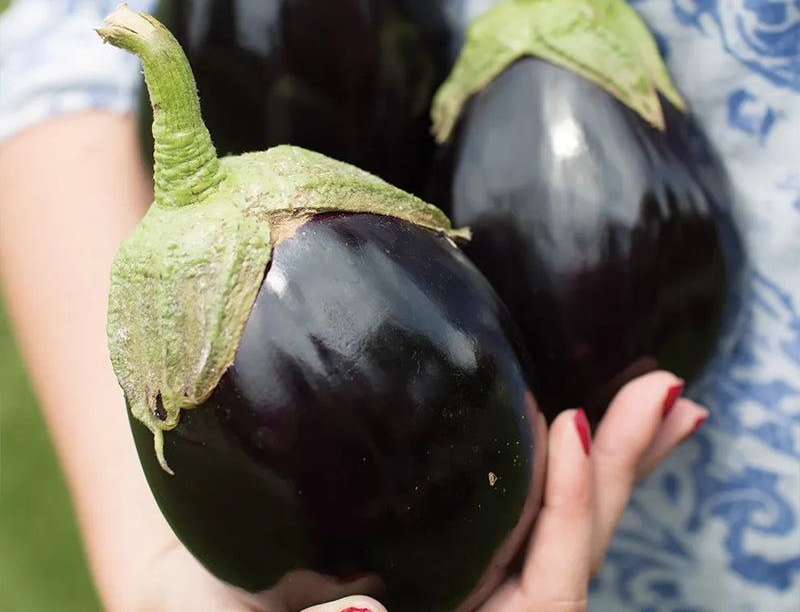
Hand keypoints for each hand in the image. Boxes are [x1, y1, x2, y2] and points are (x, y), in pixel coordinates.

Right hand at [297, 370, 706, 611]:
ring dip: (620, 461)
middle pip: (574, 547)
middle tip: (663, 395)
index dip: (565, 514)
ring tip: (662, 399)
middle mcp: (480, 602)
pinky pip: (534, 501)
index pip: (540, 593)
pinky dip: (577, 462)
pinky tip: (589, 418)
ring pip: (567, 521)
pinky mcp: (460, 533)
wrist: (216, 597)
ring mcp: (475, 568)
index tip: (571, 424)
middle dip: (620, 470)